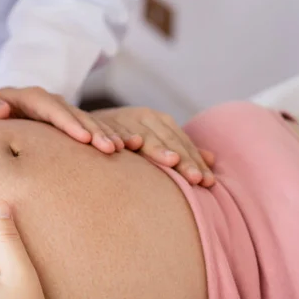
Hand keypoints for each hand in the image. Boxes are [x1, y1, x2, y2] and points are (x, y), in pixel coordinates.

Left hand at [0, 86, 123, 153]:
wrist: (5, 110)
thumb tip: (2, 110)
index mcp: (31, 97)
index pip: (51, 108)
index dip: (68, 122)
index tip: (83, 138)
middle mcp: (52, 102)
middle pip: (76, 115)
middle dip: (94, 131)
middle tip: (109, 148)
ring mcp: (65, 111)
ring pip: (89, 121)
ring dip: (105, 135)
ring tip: (119, 149)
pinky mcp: (75, 121)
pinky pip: (95, 127)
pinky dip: (110, 135)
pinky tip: (126, 146)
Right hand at [92, 107, 215, 186]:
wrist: (86, 123)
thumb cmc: (126, 135)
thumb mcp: (154, 138)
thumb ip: (180, 148)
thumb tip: (212, 160)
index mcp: (159, 120)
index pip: (182, 142)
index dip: (195, 161)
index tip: (208, 182)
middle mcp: (144, 116)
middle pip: (168, 140)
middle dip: (183, 159)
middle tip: (195, 178)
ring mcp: (123, 119)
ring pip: (144, 135)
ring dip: (157, 148)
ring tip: (172, 161)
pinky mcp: (102, 124)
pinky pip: (112, 132)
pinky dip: (121, 138)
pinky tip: (127, 147)